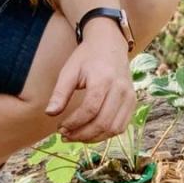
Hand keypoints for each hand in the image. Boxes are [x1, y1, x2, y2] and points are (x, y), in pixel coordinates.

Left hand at [45, 25, 134, 143]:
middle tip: (65, 135)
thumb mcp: (69, 71)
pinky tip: (91, 133)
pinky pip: (121, 126)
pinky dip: (106, 134)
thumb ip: (60, 93)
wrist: (109, 44)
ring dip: (94, 138)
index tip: (60, 127)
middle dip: (82, 134)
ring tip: (76, 136)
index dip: (74, 123)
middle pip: (103, 122)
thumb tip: (50, 113)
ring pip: (114, 129)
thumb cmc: (87, 57)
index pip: (90, 109)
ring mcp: (129, 96)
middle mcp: (120, 89)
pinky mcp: (133, 102)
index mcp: (103, 79)